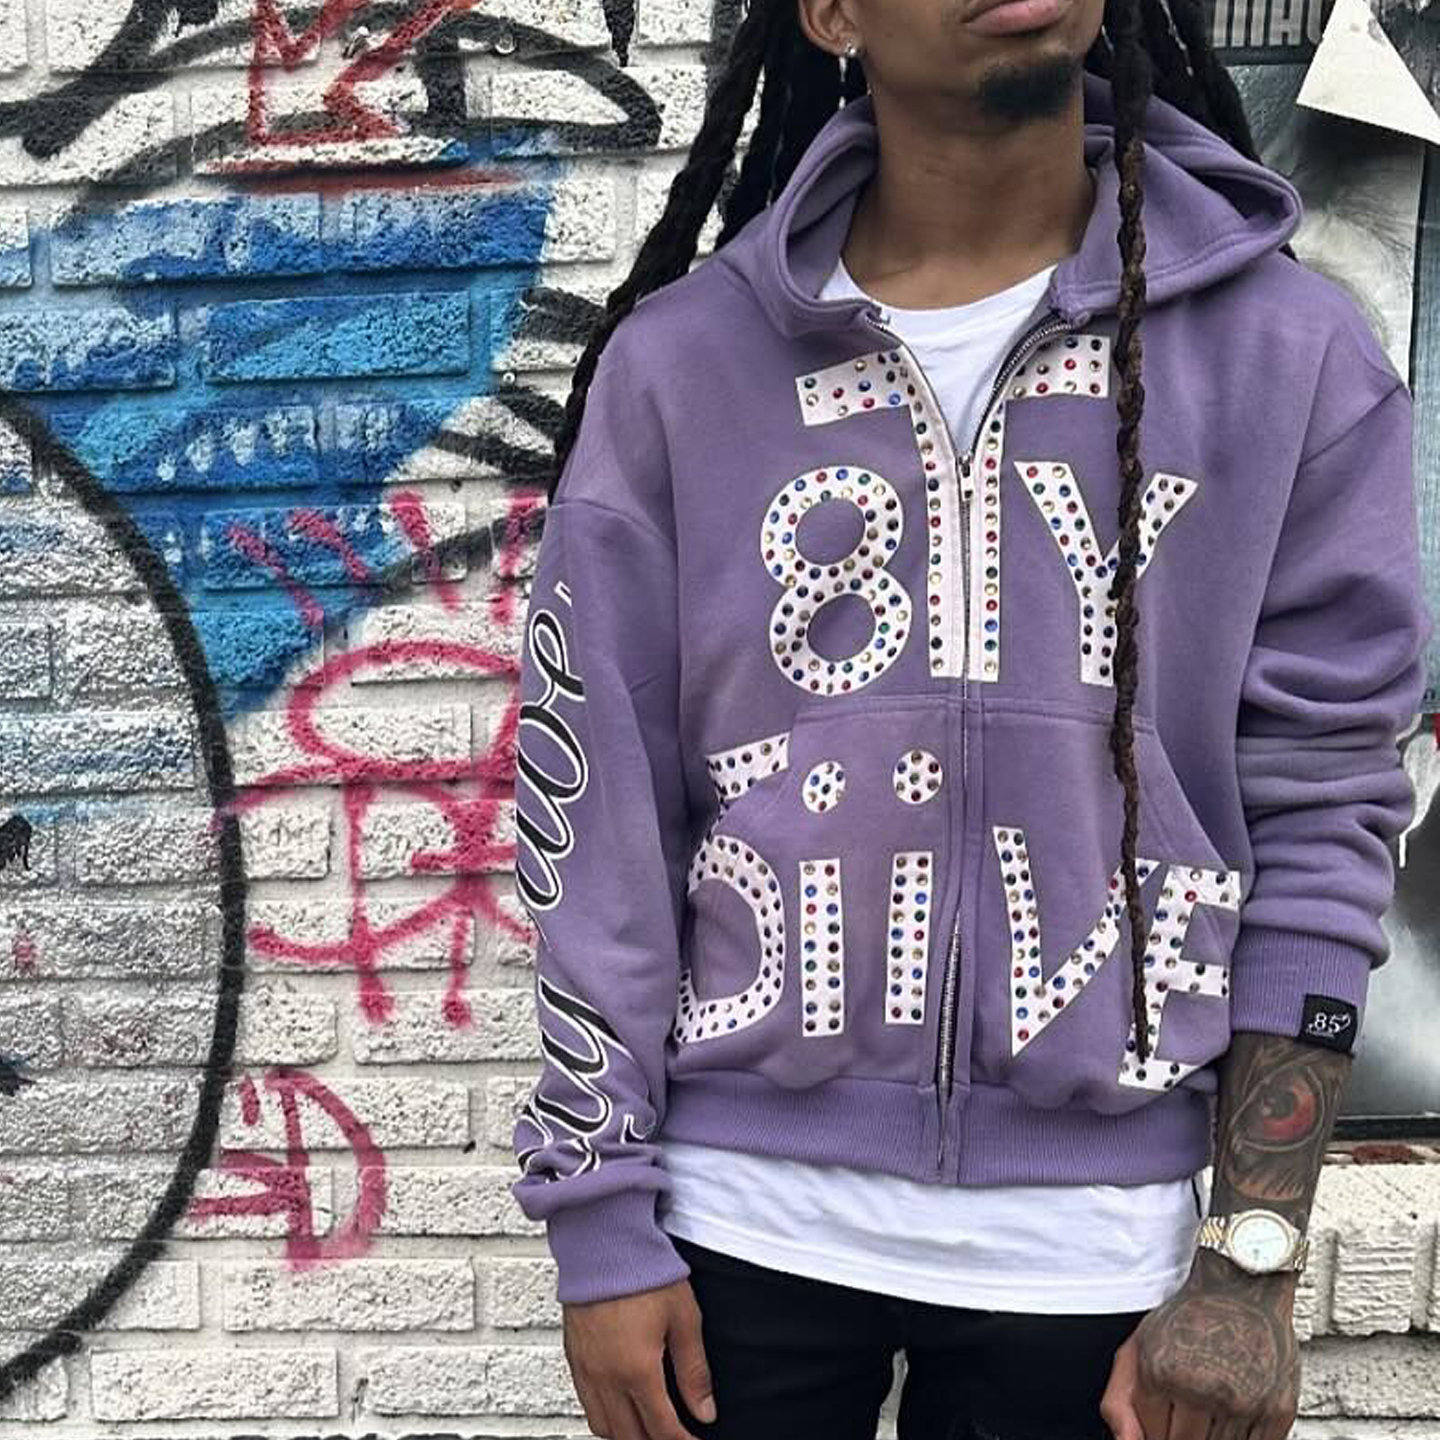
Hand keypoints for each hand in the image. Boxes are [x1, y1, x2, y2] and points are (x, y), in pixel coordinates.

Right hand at [562, 1277, 716, 1439]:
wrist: (603, 1242)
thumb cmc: (643, 1271)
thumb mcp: (684, 1318)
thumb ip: (694, 1371)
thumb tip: (705, 1411)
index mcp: (637, 1370)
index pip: (662, 1429)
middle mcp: (606, 1377)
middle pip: (631, 1437)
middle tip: (676, 1436)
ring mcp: (586, 1369)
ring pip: (604, 1427)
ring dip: (628, 1435)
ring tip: (650, 1428)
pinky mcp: (573, 1357)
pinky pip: (587, 1405)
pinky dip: (605, 1418)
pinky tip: (621, 1408)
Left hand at [1099, 1253, 1300, 1439]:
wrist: (1243, 1286)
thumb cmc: (1188, 1318)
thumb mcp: (1138, 1345)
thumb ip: (1118, 1401)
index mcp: (1163, 1372)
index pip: (1150, 1436)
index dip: (1153, 1431)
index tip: (1164, 1414)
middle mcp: (1204, 1389)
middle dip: (1180, 1435)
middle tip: (1186, 1413)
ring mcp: (1245, 1402)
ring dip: (1211, 1437)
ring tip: (1208, 1410)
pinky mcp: (1278, 1410)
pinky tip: (1233, 1418)